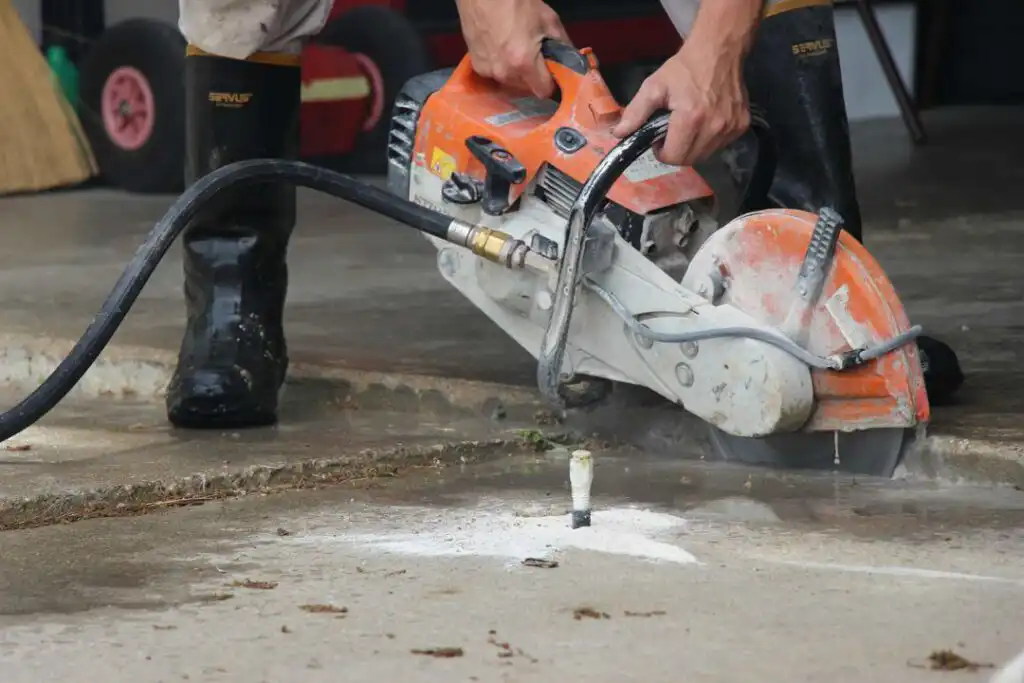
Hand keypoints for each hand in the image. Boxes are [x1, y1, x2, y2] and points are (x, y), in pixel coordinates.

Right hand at [455, 0, 570, 97]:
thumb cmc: (514, 1)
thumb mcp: (547, 19)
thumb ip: (563, 44)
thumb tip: (572, 59)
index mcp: (524, 62)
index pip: (543, 91)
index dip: (551, 84)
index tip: (553, 74)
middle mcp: (504, 72)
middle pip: (527, 88)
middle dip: (534, 77)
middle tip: (535, 57)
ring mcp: (488, 71)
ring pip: (510, 83)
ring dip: (517, 73)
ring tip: (516, 50)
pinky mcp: (477, 66)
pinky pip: (495, 74)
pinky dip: (501, 66)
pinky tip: (501, 49)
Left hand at [611, 40, 750, 166]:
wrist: (719, 51)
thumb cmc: (684, 69)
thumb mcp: (654, 86)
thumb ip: (636, 112)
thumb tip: (619, 134)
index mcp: (691, 119)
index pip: (673, 157)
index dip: (662, 152)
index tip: (659, 140)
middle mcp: (714, 127)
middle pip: (690, 159)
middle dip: (676, 152)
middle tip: (671, 135)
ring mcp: (731, 127)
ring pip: (706, 155)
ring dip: (693, 148)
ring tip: (687, 128)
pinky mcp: (741, 125)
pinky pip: (720, 145)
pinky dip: (709, 141)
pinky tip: (704, 124)